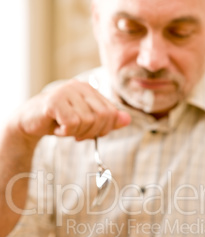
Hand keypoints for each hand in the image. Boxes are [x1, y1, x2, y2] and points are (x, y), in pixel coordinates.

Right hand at [14, 79, 130, 143]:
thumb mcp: (86, 122)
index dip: (105, 129)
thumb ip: (107, 120)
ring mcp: (66, 92)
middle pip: (103, 116)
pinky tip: (57, 128)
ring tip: (64, 128)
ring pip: (87, 121)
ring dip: (76, 133)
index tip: (91, 133)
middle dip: (92, 132)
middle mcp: (79, 86)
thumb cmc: (59, 121)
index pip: (112, 112)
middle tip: (77, 134)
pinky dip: (65, 132)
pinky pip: (72, 124)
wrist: (30, 122)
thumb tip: (128, 119)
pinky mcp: (54, 101)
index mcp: (89, 89)